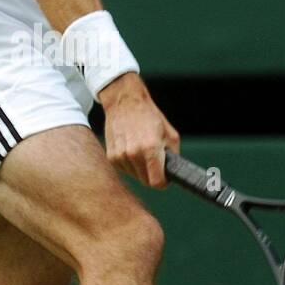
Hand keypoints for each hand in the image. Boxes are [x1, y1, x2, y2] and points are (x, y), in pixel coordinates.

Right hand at [100, 73, 179, 188]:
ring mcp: (120, 156)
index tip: (165, 178)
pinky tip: (132, 148)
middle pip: (146, 181)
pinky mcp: (111, 156)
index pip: (157, 183)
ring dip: (141, 169)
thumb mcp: (171, 134)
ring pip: (135, 176)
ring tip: (142, 151)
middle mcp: (133, 155)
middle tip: (155, 162)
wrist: (125, 102)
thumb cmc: (149, 115)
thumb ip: (173, 156)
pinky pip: (125, 169)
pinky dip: (130, 163)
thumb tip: (172, 171)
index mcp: (150, 149)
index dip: (163, 183)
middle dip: (153, 175)